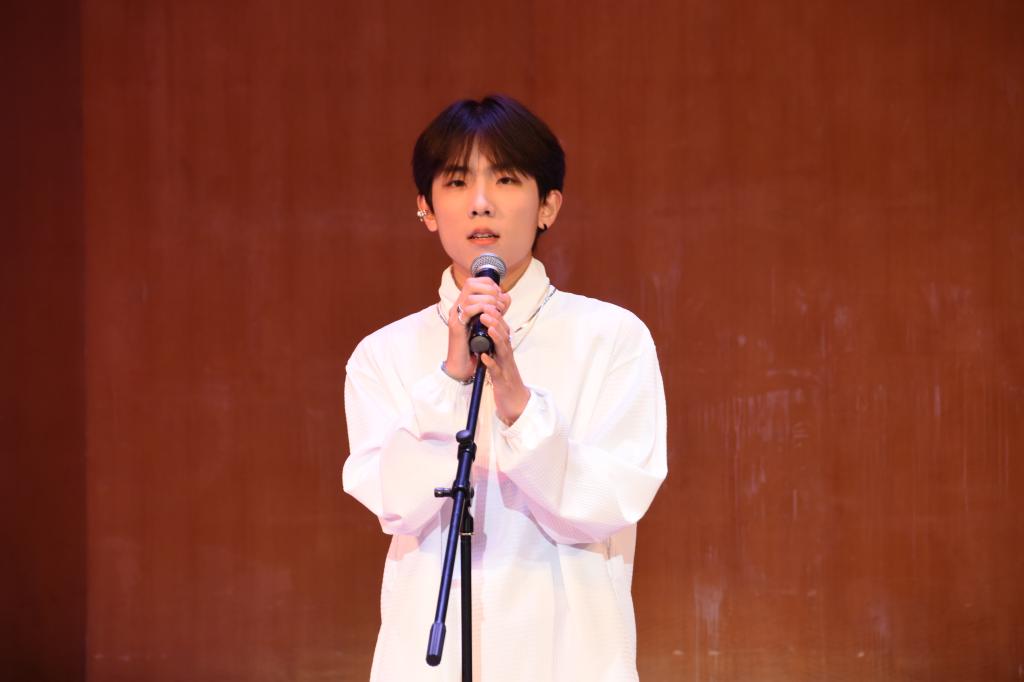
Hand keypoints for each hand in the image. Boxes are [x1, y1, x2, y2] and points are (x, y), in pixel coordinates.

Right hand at [445, 277, 510, 379]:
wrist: (462, 366)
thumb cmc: (475, 346)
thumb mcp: (488, 324)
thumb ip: (496, 310)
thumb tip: (505, 296)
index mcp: (464, 304)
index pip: (474, 281)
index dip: (489, 284)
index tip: (499, 294)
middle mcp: (457, 307)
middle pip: (470, 284)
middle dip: (489, 290)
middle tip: (499, 302)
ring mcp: (455, 316)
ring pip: (470, 297)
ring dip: (487, 300)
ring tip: (496, 310)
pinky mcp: (456, 326)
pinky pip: (467, 311)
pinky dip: (480, 310)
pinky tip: (488, 316)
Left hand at [477, 306, 530, 425]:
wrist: (516, 403)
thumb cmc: (506, 380)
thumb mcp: (501, 360)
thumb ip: (496, 346)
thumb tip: (490, 330)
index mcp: (505, 351)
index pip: (502, 331)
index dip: (495, 317)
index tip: (487, 305)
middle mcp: (507, 357)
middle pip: (503, 336)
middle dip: (495, 322)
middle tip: (486, 309)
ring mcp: (506, 368)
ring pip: (502, 350)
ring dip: (496, 337)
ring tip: (488, 326)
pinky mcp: (502, 381)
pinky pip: (497, 371)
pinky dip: (491, 363)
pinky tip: (484, 357)